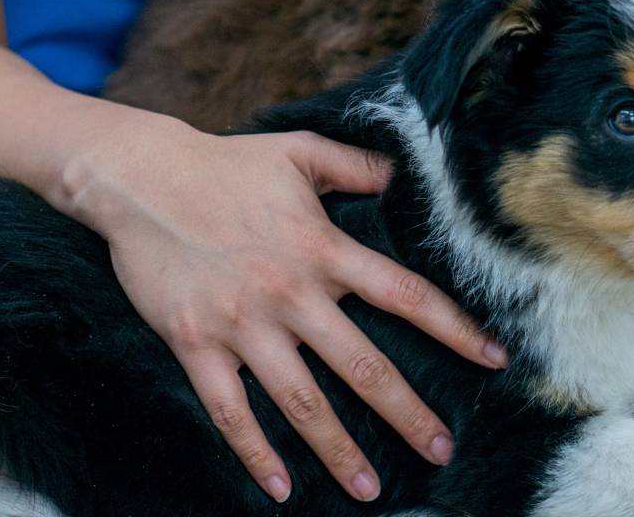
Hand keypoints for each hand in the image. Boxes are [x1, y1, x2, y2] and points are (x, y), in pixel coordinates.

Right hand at [85, 125, 507, 503]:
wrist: (140, 178)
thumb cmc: (225, 163)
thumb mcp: (299, 150)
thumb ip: (354, 165)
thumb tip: (397, 175)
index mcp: (324, 249)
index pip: (405, 296)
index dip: (454, 329)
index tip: (493, 359)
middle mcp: (291, 294)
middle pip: (363, 366)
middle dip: (407, 414)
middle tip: (441, 451)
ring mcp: (243, 324)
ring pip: (302, 401)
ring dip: (338, 450)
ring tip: (370, 489)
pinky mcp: (196, 344)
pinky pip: (230, 411)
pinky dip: (256, 453)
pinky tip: (281, 489)